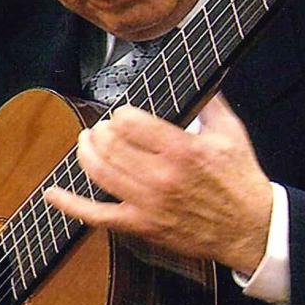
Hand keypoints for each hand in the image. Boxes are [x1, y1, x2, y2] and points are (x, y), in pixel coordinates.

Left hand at [43, 96, 272, 274]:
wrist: (250, 227)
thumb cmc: (242, 182)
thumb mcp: (232, 133)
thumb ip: (210, 102)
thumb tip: (196, 76)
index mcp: (183, 149)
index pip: (130, 122)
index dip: (120, 114)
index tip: (123, 114)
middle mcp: (162, 176)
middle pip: (109, 144)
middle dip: (100, 131)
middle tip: (103, 128)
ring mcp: (149, 203)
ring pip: (99, 172)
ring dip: (85, 153)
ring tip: (87, 144)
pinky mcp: (142, 226)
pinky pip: (97, 215)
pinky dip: (71, 204)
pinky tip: (54, 194)